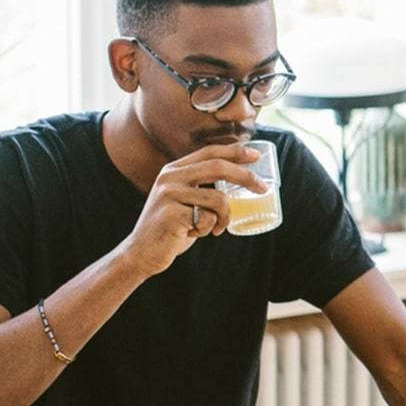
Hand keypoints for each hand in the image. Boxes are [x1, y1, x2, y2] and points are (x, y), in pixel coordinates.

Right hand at [117, 144, 266, 275]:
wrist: (142, 253)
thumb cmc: (171, 229)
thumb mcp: (185, 201)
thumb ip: (202, 188)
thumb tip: (240, 182)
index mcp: (174, 170)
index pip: (209, 152)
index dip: (235, 152)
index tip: (256, 155)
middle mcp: (170, 177)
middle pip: (218, 167)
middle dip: (246, 176)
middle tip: (263, 188)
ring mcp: (169, 194)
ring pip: (219, 199)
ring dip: (225, 217)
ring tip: (216, 228)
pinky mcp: (172, 214)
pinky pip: (208, 219)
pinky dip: (209, 229)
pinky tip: (195, 234)